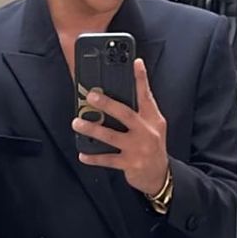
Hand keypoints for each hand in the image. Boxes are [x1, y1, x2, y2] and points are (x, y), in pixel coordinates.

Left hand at [72, 57, 169, 196]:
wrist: (160, 175)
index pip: (147, 95)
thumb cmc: (151, 146)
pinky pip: (108, 160)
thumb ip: (140, 112)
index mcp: (152, 119)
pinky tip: (83, 154)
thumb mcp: (153, 126)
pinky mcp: (130, 164)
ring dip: (93, 129)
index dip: (141, 78)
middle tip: (91, 96)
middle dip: (107, 104)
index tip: (135, 62)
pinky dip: (94, 157)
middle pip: (125, 114)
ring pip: (111, 137)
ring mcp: (138, 148)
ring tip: (77, 123)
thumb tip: (117, 96)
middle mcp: (146, 132)